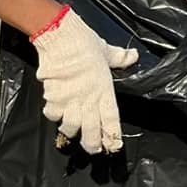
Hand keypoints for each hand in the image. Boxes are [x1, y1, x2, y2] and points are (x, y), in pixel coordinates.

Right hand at [30, 8, 138, 154]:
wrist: (60, 37)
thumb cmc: (84, 42)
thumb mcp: (107, 51)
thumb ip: (120, 58)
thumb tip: (133, 56)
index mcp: (104, 91)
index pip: (111, 120)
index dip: (113, 136)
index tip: (114, 146)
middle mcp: (88, 99)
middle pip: (91, 132)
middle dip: (92, 145)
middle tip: (93, 149)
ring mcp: (70, 100)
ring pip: (70, 127)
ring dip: (71, 130)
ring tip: (72, 128)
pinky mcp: (53, 97)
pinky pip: (53, 114)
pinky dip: (53, 116)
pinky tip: (55, 112)